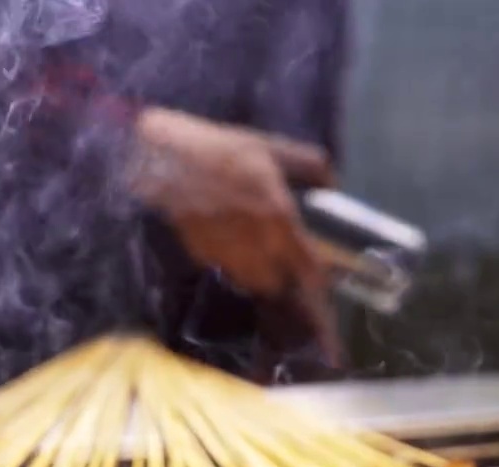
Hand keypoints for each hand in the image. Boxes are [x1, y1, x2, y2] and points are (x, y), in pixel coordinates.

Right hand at [128, 107, 340, 362]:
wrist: (167, 160)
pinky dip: (233, 265)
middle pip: (279, 285)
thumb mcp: (274, 148)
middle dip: (286, 279)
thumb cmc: (223, 150)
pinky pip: (227, 270)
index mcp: (279, 220)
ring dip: (260, 277)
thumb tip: (332, 185)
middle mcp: (256, 246)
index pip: (309, 268)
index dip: (320, 277)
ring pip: (252, 283)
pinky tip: (231, 245)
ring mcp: (227, 255)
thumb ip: (312, 166)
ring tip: (260, 259)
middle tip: (287, 263)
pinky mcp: (203, 256)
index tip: (324, 274)